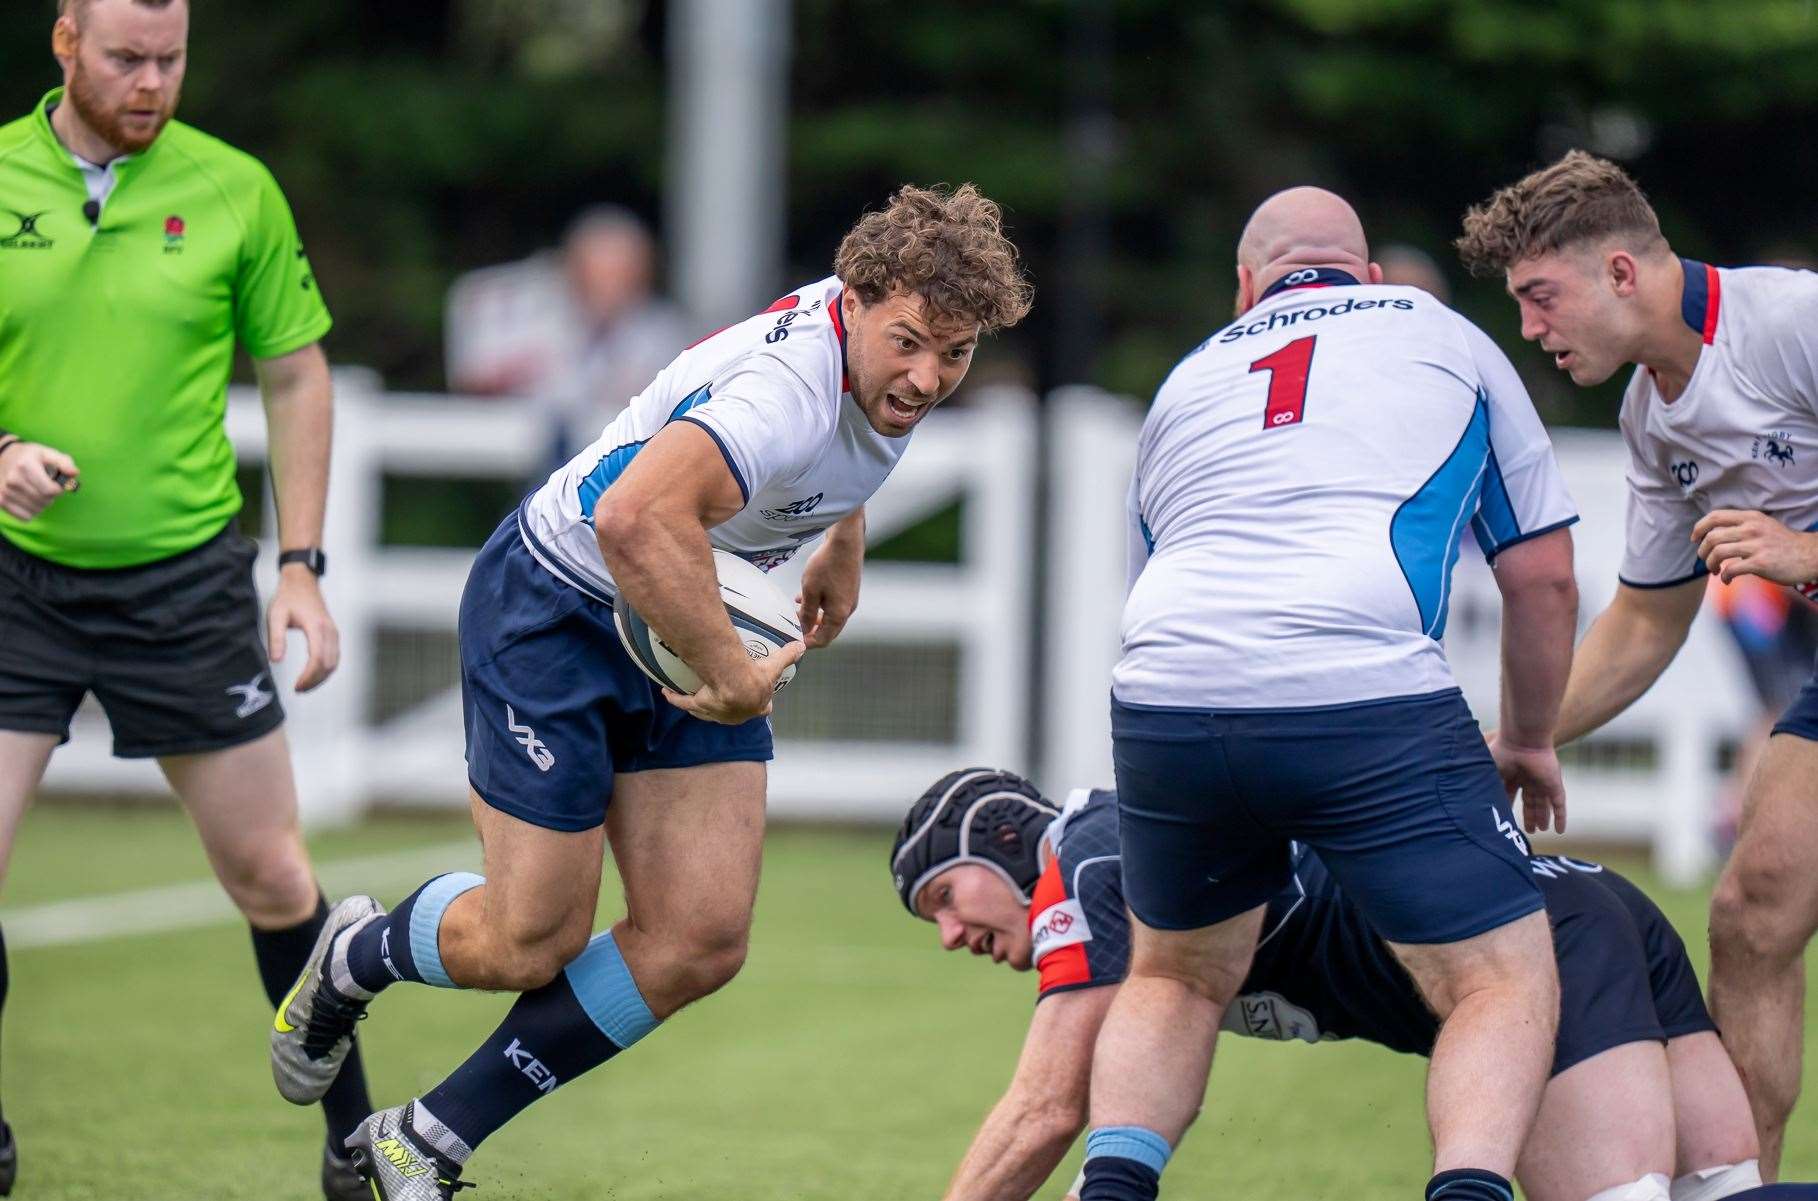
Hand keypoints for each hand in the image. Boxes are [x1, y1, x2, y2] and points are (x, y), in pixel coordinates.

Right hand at [0, 441, 78, 520]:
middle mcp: (13, 479)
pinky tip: (28, 499)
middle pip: (45, 501)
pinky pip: (26, 517)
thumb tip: (75, 473)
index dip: (59, 489)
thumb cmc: (31, 457)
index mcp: (25, 465)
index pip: (50, 490)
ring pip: (37, 510)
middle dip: (52, 496)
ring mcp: (5, 491)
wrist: (3, 458)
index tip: (56, 483)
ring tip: (36, 491)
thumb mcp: (47, 453)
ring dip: (42, 504)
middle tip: (46, 486)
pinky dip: (32, 511)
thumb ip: (64, 462)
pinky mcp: (1, 502)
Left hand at [266, 566, 339, 691]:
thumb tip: (276, 661)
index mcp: (316, 627)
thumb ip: (276, 638)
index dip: (308, 677)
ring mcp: (334, 632)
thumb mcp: (275, 616)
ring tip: (304, 686)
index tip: (295, 687)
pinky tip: (313, 675)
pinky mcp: (334, 634)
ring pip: (334, 663)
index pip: (318, 659)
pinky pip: (335, 657)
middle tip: (298, 689)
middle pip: (329, 665)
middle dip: (314, 681)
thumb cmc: (287, 598)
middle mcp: (330, 631)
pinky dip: (326, 670)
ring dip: (321, 678)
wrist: (302, 581)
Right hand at [665, 639, 804, 724]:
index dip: (762, 705)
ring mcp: (715, 713)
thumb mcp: (775, 665)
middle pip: (734, 714)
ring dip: (703, 706)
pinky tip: (667, 692)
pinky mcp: (699, 706)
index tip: (762, 700)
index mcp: (755, 707)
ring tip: (698, 696)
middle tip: (728, 695)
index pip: (762, 708)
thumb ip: (788, 655)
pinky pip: (684, 703)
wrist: (735, 685)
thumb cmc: (756, 677)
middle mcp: (735, 714)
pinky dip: (675, 698)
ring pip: (707, 712)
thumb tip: (802, 645)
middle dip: (732, 708)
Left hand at [797, 536, 862, 648]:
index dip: (808, 642)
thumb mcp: (810, 591)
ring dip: (814, 617)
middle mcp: (848, 609)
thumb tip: (803, 630)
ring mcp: (850, 599)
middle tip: (795, 626)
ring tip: (797, 611)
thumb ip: (806, 613)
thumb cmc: (827, 565)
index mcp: (839, 614)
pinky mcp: (849, 589)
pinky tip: (806, 597)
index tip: (794, 639)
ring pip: (830, 616)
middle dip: (811, 630)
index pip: (824, 639)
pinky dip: (820, 605)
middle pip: (828, 630)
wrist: (846, 541)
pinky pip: (833, 604)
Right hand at [1487, 731, 1565, 834]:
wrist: (1523, 740)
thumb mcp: (1490, 771)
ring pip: (1544, 804)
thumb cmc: (1504, 751)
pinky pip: (1559, 804)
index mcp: (1512, 774)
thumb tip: (1475, 801)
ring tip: (1541, 830)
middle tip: (1529, 830)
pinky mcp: (1554, 784)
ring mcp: (1542, 782)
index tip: (1506, 819)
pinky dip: (1560, 817)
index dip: (1509, 807)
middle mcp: (1528, 779)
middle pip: (1530, 801)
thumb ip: (1486, 785)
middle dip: (1529, 815)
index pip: (1511, 794)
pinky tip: (1560, 830)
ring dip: (1543, 817)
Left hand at [1692, 509, 1817, 585]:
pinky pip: (1731, 569)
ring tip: (1715, 571)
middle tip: (1705, 561)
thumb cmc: (1782, 543)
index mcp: (1750, 517)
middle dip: (1702, 551)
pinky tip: (1727, 580)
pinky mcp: (1761, 563)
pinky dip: (1724, 577)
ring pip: (1718, 552)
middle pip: (1712, 537)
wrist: (1810, 555)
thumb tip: (1714, 535)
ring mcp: (1756, 545)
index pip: (1715, 516)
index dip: (1699, 527)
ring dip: (1710, 564)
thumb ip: (1741, 526)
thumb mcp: (1762, 525)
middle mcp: (1752, 528)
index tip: (1694, 539)